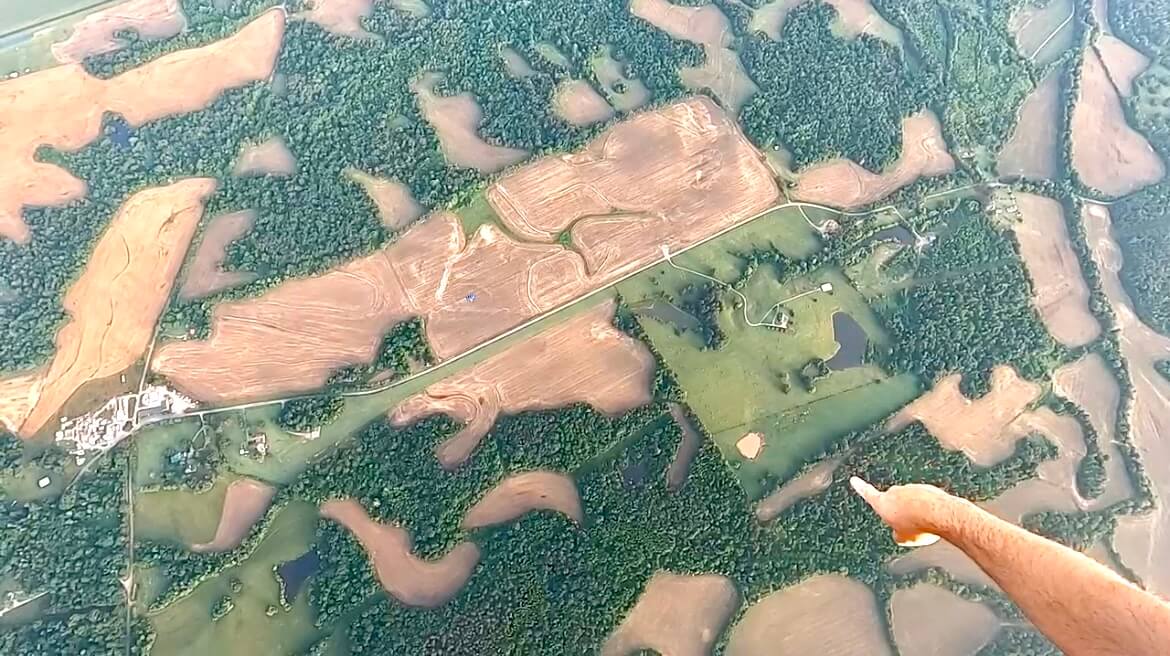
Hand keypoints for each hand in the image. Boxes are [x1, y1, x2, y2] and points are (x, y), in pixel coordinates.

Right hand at [850, 476, 964, 545]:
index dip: (860, 488)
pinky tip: (936, 519)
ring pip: (912, 501)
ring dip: (917, 511)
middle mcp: (895, 492)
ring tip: (926, 525)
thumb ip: (897, 534)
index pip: (868, 494)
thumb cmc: (918, 526)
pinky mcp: (928, 489)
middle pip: (894, 501)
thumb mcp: (902, 538)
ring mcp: (912, 488)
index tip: (854, 480)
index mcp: (883, 503)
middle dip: (900, 511)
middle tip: (910, 526)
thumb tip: (900, 532)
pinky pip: (926, 501)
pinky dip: (929, 509)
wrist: (941, 514)